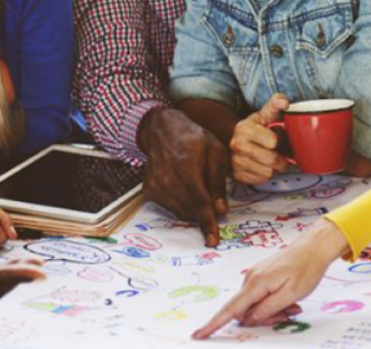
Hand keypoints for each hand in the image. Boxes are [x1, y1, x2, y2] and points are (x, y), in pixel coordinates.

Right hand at [137, 107, 230, 246]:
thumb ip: (218, 182)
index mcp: (187, 167)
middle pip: (191, 209)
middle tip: (213, 199)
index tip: (213, 240)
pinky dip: (182, 203)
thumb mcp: (216, 152)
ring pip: (181, 211)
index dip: (207, 223)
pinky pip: (170, 207)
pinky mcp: (149, 190)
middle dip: (205, 212)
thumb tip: (221, 210)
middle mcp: (167, 179)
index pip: (200, 202)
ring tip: (197, 185)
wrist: (163, 130)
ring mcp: (155, 186)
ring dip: (194, 208)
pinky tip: (184, 186)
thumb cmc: (194, 138)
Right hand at [192, 219, 349, 339]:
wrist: (314, 246)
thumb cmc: (306, 268)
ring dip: (270, 310)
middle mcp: (251, 278)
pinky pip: (260, 296)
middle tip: (289, 314)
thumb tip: (248, 319)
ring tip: (293, 305)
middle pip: (245, 310)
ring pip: (254, 305)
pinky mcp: (261, 275)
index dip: (214, 324)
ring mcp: (255, 276)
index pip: (231, 309)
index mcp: (256, 283)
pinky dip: (272, 302)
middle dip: (263, 318)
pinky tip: (289, 299)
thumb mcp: (291, 294)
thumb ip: (267, 309)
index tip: (198, 334)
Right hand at [230, 94, 290, 185]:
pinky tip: (263, 165)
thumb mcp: (264, 114)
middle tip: (281, 153)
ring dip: (274, 168)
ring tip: (271, 158)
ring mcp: (235, 162)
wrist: (236, 139)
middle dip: (281, 158)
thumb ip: (275, 105)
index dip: (280, 140)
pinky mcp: (236, 175)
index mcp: (244, 129)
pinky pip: (260, 180)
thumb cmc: (255, 127)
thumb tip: (284, 102)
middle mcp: (236, 146)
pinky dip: (265, 174)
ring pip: (268, 173)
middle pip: (272, 160)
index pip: (273, 142)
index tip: (277, 137)